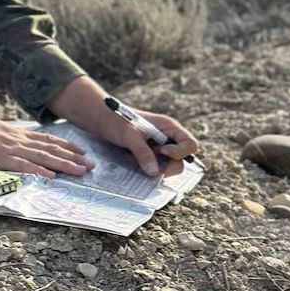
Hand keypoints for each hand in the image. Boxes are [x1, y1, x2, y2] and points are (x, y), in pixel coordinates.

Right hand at [0, 107, 93, 179]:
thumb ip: (5, 136)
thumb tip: (14, 143)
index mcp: (13, 132)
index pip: (44, 139)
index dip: (64, 145)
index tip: (80, 150)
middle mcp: (16, 138)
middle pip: (49, 148)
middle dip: (71, 157)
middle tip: (91, 164)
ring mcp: (8, 148)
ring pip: (42, 157)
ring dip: (64, 164)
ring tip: (81, 171)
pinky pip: (23, 166)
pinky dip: (39, 171)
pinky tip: (52, 177)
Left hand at [47, 76, 199, 175]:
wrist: (99, 119)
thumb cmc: (114, 119)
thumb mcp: (128, 135)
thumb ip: (142, 152)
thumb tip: (154, 172)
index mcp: (168, 127)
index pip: (190, 145)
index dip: (180, 152)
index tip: (161, 151)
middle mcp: (167, 138)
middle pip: (183, 159)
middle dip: (169, 166)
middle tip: (150, 165)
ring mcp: (159, 147)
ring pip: (170, 166)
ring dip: (159, 169)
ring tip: (141, 162)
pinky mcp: (150, 155)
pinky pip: (158, 166)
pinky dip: (151, 169)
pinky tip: (138, 164)